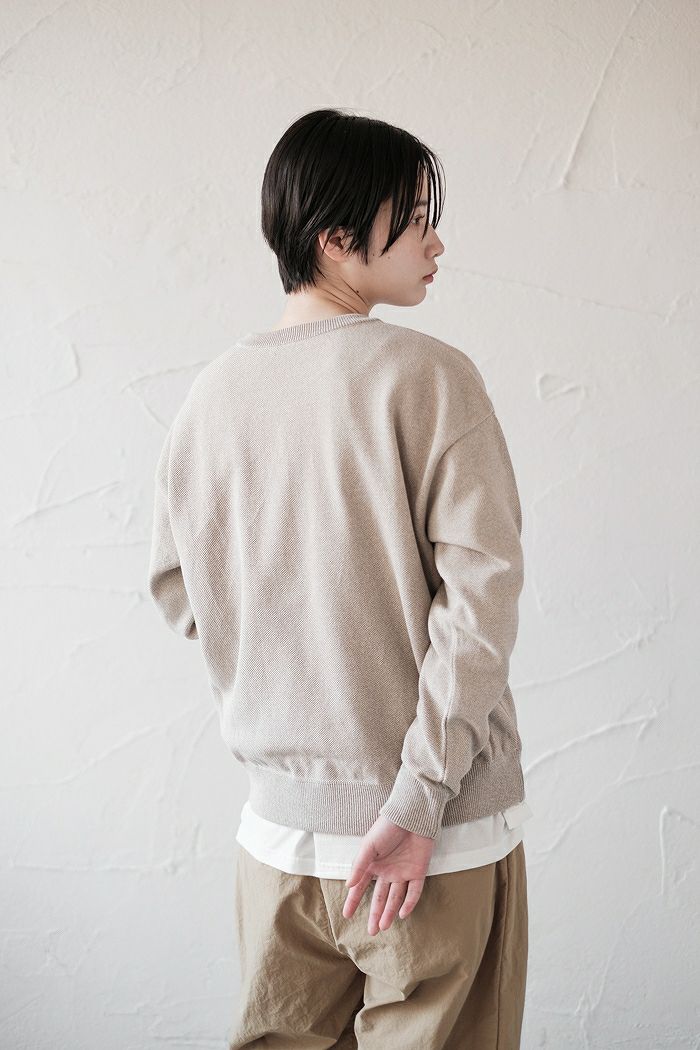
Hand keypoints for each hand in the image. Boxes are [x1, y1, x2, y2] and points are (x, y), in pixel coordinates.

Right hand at [342, 814, 436, 934]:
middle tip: (372, 932)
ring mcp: (403, 872)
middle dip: (375, 915)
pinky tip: (402, 914)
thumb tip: (348, 886)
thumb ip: (359, 866)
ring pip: (395, 898)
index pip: (360, 887)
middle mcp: (387, 871)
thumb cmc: (387, 828)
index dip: (353, 901)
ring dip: (389, 912)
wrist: (411, 816)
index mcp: (373, 864)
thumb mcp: (369, 846)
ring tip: (383, 927)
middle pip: (380, 897)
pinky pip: (414, 891)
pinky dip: (409, 903)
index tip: (347, 915)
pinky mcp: (418, 872)